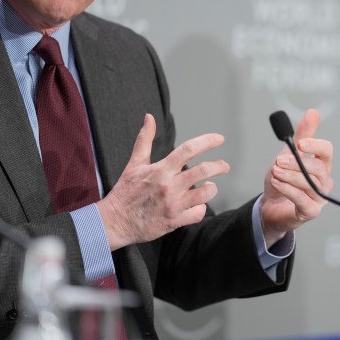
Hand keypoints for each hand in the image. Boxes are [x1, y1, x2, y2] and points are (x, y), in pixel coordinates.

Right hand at [96, 113, 228, 249]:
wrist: (115, 222)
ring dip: (211, 188)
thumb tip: (149, 117)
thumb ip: (144, 139)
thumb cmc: (125, 191)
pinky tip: (196, 204)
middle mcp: (169, 186)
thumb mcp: (134, 163)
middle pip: (203, 171)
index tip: (219, 138)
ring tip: (209, 186)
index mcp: (160, 169)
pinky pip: (198, 213)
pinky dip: (200, 208)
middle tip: (225, 166)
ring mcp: (173, 204)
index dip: (207, 141)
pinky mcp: (174, 221)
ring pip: (205, 193)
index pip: (188, 149)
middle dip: (219, 166)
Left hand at [259, 108, 333, 246]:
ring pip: (310, 184)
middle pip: (319, 169)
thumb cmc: (282, 180)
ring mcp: (319, 198)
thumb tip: (313, 112)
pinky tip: (277, 183)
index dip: (315, 146)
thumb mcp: (287, 154)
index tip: (300, 143)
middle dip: (297, 163)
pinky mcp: (310, 212)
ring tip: (275, 172)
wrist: (269, 206)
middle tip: (279, 160)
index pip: (327, 152)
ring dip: (290, 176)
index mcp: (321, 165)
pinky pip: (302, 200)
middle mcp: (323, 181)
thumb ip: (300, 135)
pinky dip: (288, 190)